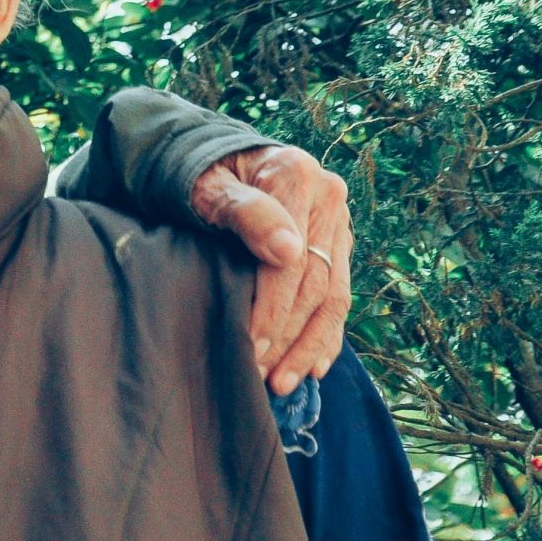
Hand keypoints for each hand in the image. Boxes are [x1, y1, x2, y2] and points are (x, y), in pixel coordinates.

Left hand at [189, 143, 351, 395]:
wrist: (216, 157)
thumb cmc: (201, 174)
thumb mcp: (207, 185)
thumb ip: (244, 211)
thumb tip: (288, 251)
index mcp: (297, 175)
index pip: (292, 259)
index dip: (272, 308)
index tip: (250, 346)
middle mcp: (328, 197)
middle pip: (315, 283)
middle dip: (288, 336)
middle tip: (262, 376)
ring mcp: (337, 222)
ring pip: (333, 296)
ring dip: (309, 346)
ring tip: (283, 383)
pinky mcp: (337, 243)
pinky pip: (340, 295)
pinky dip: (327, 335)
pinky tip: (313, 368)